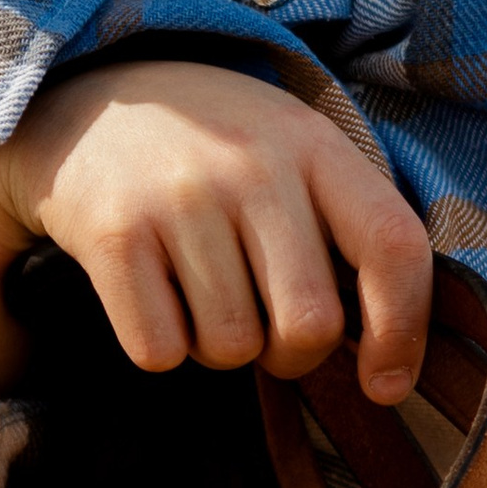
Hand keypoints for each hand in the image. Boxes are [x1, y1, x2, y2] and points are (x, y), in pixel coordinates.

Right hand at [0, 57, 430, 405]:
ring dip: (217, 348)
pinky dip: (159, 346)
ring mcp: (179, 197)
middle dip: (292, 357)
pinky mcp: (113, 233)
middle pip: (310, 324)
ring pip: (230, 348)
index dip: (402, 331)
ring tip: (198, 295)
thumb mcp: (292, 151)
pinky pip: (159, 350)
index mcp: (313, 143)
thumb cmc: (212, 150)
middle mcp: (251, 165)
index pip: (392, 246)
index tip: (384, 384)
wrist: (84, 102)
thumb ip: (346, 225)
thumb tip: (391, 354)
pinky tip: (151, 295)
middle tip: (267, 335)